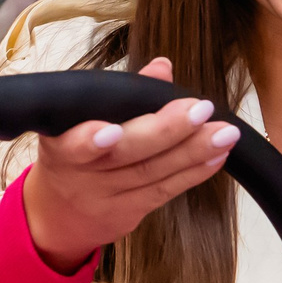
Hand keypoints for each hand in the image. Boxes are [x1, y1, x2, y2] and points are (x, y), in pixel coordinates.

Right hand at [24, 57, 239, 271]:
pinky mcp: (127, 215)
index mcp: (60, 145)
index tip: (110, 129)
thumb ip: (121, 94)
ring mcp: (104, 199)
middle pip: (125, 155)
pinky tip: (217, 156)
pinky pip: (164, 192)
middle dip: (166, 131)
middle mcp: (80, 176)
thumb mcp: (80, 120)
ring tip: (224, 133)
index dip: (89, 140)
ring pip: (152, 174)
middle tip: (200, 110)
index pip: (73, 145)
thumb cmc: (73, 154)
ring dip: (193, 151)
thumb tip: (162, 67)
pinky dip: (194, 173)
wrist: (57, 215)